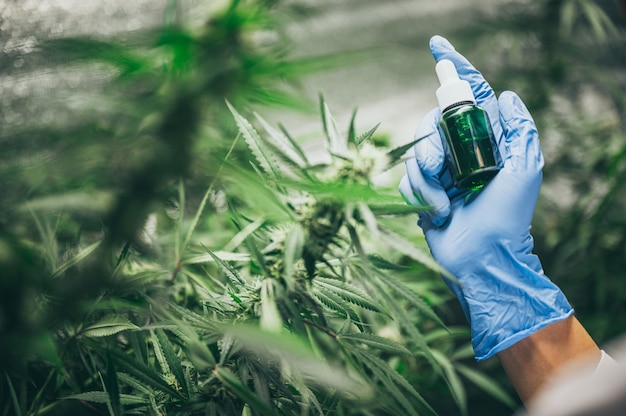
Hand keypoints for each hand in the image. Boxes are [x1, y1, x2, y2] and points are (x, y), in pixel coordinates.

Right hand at [399, 35, 572, 360]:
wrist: (481, 259)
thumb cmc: (507, 218)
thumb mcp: (524, 171)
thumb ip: (519, 131)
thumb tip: (506, 94)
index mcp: (488, 141)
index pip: (471, 95)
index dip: (454, 69)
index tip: (437, 45)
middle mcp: (463, 152)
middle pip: (431, 124)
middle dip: (431, 147)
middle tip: (442, 172)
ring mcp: (442, 172)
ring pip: (415, 153)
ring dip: (426, 181)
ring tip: (444, 205)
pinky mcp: (423, 191)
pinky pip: (406, 179)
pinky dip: (418, 195)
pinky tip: (436, 214)